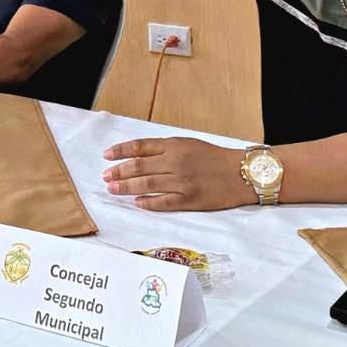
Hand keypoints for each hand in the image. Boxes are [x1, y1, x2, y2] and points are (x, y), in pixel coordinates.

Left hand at [101, 137, 254, 211]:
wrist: (241, 173)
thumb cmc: (214, 157)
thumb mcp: (188, 143)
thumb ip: (165, 148)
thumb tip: (139, 155)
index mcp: (174, 145)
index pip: (140, 147)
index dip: (120, 151)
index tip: (106, 156)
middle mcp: (176, 162)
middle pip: (139, 167)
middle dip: (118, 172)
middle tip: (105, 177)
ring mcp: (182, 182)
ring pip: (147, 184)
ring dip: (126, 187)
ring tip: (112, 189)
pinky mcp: (190, 200)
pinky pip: (164, 202)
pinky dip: (148, 202)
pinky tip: (136, 203)